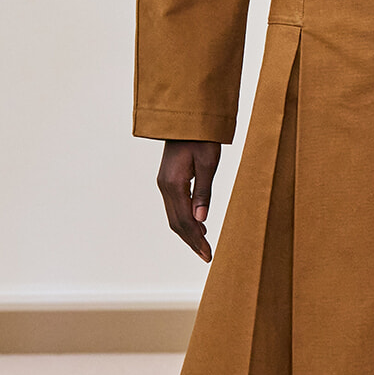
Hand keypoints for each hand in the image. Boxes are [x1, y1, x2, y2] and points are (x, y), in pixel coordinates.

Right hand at [157, 139, 220, 260]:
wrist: (187, 118)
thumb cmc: (202, 137)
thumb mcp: (209, 163)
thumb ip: (204, 192)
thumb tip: (201, 220)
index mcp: (174, 184)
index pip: (185, 221)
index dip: (197, 240)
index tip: (208, 254)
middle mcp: (165, 186)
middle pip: (177, 223)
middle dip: (192, 241)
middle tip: (207, 256)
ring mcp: (164, 183)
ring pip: (174, 217)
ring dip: (188, 233)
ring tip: (203, 246)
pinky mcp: (168, 180)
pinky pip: (174, 207)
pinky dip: (185, 220)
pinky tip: (198, 226)